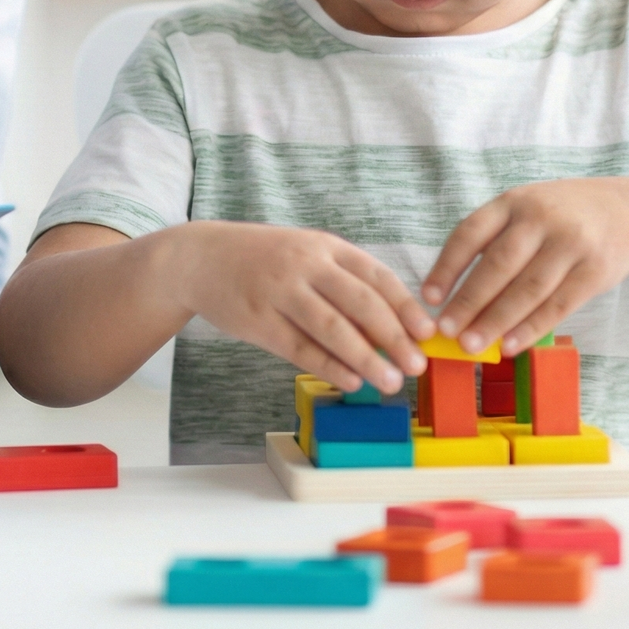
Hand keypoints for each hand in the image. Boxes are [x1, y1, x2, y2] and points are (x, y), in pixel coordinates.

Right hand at [177, 222, 432, 393]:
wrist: (200, 258)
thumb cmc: (264, 260)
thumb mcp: (305, 255)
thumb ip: (343, 284)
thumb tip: (391, 329)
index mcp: (323, 246)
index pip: (375, 275)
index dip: (405, 306)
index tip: (427, 333)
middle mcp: (304, 264)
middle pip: (360, 302)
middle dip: (394, 337)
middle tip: (417, 366)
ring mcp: (279, 291)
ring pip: (332, 328)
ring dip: (366, 359)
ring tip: (390, 382)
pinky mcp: (258, 320)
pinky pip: (300, 348)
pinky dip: (329, 367)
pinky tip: (351, 381)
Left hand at [421, 178, 628, 355]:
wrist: (626, 212)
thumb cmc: (559, 217)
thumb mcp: (524, 210)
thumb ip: (494, 241)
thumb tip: (455, 292)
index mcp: (512, 202)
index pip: (470, 234)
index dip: (447, 267)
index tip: (428, 297)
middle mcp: (539, 218)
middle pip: (498, 264)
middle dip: (469, 301)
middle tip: (447, 330)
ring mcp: (570, 244)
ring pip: (527, 289)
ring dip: (496, 320)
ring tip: (472, 344)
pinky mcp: (595, 271)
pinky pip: (558, 305)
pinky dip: (531, 328)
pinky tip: (510, 344)